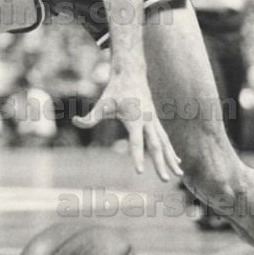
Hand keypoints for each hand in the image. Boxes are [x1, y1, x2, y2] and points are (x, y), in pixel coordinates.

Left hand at [72, 62, 181, 181]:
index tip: (140, 172)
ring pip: (165, 143)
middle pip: (156, 146)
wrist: (132, 74)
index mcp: (135, 119)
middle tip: (164, 180)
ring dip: (171, 159)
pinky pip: (165, 138)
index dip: (137, 157)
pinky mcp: (156, 121)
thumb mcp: (101, 103)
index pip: (136, 142)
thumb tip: (75, 122)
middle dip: (160, 163)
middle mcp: (148, 121)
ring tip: (178, 175)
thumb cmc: (115, 90)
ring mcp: (154, 121)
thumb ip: (90, 117)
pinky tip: (176, 161)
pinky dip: (171, 150)